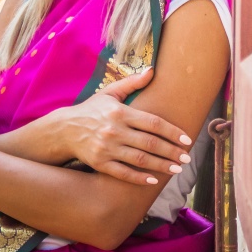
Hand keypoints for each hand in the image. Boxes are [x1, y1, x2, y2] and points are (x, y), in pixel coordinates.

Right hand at [56, 67, 193, 185]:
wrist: (63, 130)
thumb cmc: (92, 109)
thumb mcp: (110, 93)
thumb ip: (132, 83)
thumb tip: (153, 70)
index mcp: (120, 112)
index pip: (153, 123)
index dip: (172, 132)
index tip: (187, 140)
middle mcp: (114, 130)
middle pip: (150, 143)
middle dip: (171, 152)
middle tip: (187, 159)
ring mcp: (106, 148)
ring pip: (140, 159)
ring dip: (160, 166)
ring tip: (176, 169)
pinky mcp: (99, 163)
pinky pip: (122, 173)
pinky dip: (138, 178)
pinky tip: (153, 181)